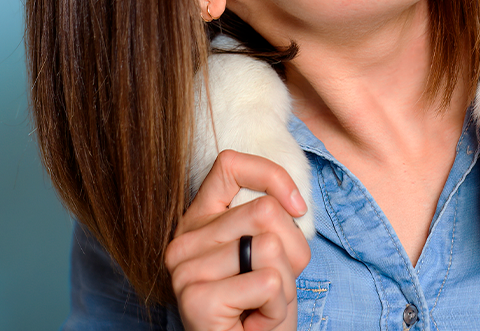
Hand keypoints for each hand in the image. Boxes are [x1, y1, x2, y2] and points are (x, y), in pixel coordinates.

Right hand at [164, 150, 311, 330]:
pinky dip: (277, 306)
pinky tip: (256, 321)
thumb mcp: (270, 252)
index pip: (230, 164)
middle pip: (265, 211)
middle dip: (289, 252)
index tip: (296, 208)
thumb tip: (291, 203)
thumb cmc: (259, 307)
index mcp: (199, 218)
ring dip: (283, 284)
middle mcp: (183, 239)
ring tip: (261, 304)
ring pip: (270, 246)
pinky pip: (268, 281)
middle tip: (270, 285)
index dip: (272, 176)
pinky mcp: (196, 298)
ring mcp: (185, 269)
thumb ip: (271, 221)